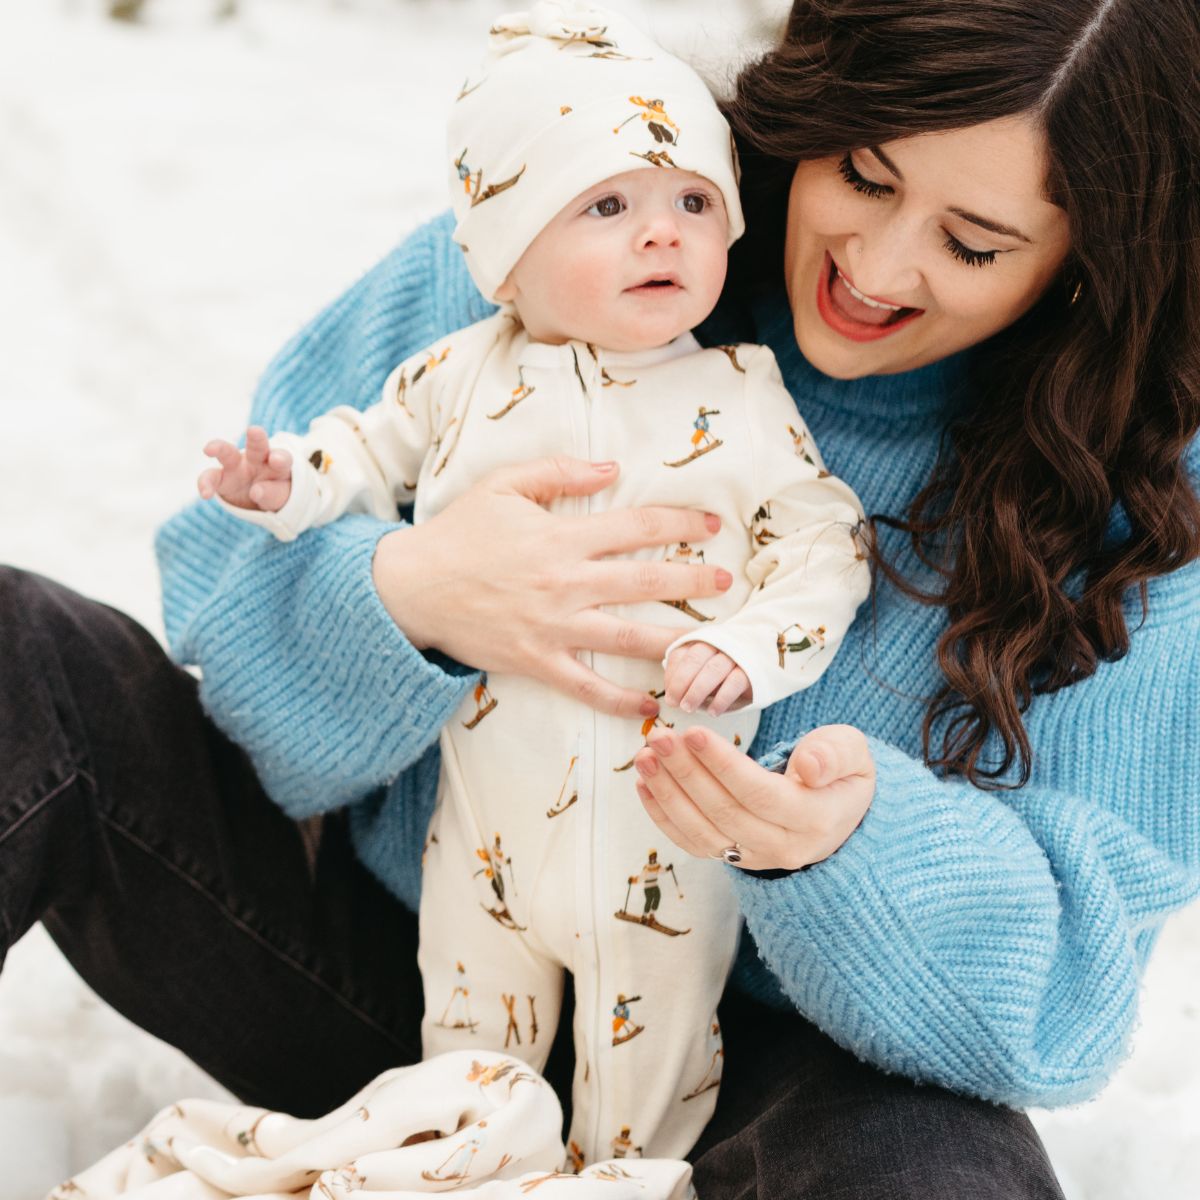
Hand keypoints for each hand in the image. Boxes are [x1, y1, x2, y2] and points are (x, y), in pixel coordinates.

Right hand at [198, 426, 292, 510]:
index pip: (282, 458)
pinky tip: (205, 493)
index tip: (277, 460)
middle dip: (256, 438)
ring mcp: (237, 466)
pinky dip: (206, 484)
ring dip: (219, 448)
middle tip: (254, 431)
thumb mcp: (280, 495)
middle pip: (257, 445)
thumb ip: (273, 494)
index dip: (280, 458)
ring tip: (209, 449)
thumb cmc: (274, 491)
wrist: (260, 498)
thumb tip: (255, 492)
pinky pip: (211, 478)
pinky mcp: (221, 479)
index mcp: (278, 463)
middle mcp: (257, 459)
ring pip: (228, 452)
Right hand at [371, 456, 733, 718]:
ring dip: (674, 639)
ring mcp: (554, 627)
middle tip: (727, 583)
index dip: (679, 521)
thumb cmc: (458, 533)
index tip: (712, 523)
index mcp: (561, 537)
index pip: (636, 526)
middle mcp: (566, 583)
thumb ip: (558, 472)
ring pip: (627, 636)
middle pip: (645, 580)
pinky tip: (653, 706)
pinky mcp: (537, 662)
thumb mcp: (502, 485)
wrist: (411, 587)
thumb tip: (612, 468)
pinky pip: (587, 687)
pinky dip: (621, 701)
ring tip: (711, 646)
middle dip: (693, 580)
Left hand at [633, 723, 874, 869]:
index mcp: (815, 820)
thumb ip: (834, 754)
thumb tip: (808, 767)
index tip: (693, 733)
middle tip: (659, 737)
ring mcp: (755, 858)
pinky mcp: (733, 858)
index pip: (760, 794)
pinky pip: (692, 843)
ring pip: (702, 832)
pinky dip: (663, 815)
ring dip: (667, 794)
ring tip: (645, 756)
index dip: (723, 766)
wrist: (839, 814)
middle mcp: (784, 847)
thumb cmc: (840, 772)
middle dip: (686, 773)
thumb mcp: (853, 754)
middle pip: (725, 812)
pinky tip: (645, 783)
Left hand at [663, 642, 750, 715]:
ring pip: (713, 669)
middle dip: (681, 682)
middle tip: (675, 703)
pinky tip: (713, 712)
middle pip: (695, 658)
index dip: (672, 675)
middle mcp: (717, 645)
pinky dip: (721, 698)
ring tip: (688, 708)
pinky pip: (734, 682)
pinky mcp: (750, 670)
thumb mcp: (703, 674)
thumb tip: (673, 697)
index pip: (680, 654)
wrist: (761, 662)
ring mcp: (735, 655)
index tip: (669, 697)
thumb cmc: (723, 674)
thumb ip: (687, 680)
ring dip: (697, 690)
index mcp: (700, 643)